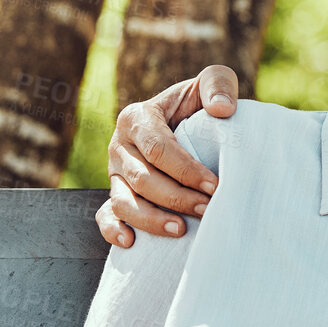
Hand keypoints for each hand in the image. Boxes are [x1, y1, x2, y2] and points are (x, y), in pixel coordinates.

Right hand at [98, 65, 240, 247]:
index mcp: (137, 118)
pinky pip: (106, 214)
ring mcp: (114, 172)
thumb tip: (222, 109)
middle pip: (142, 179)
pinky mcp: (116, 193)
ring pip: (124, 201)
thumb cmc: (200, 103)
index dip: (186, 170)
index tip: (215, 186)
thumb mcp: (210, 83)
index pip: (158, 148)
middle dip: (176, 198)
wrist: (188, 122)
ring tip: (181, 231)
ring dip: (151, 220)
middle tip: (208, 210)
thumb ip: (218, 85)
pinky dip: (112, 230)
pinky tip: (131, 243)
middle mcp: (120, 146)